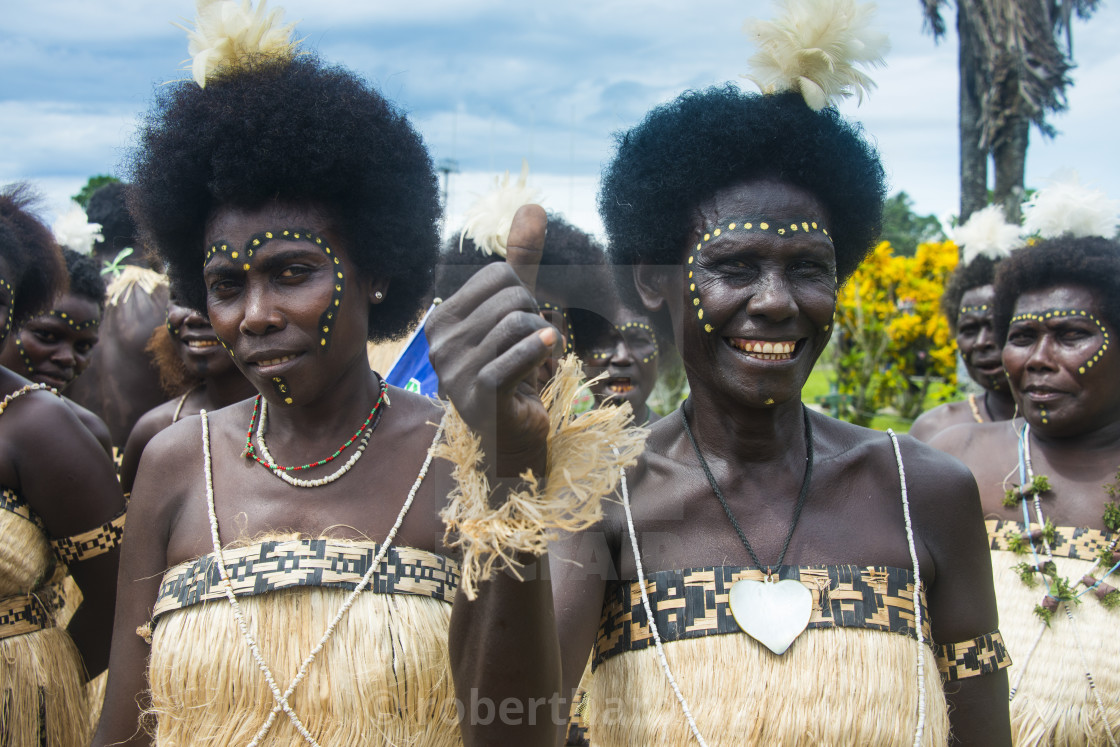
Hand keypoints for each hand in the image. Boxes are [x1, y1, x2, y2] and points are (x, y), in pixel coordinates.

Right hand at [427, 205, 560, 476]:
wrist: (511, 438)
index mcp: (441, 319)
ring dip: (544, 340)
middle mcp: (440, 342)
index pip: (498, 275)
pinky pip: (518, 356)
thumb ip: (520, 261)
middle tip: (535, 346)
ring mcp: (455, 371)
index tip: (523, 327)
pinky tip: (548, 352)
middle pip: (511, 297)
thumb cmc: (511, 373)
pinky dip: (541, 350)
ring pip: (520, 324)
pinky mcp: (479, 395)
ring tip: (539, 361)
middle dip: (537, 317)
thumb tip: (532, 205)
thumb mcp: (514, 311)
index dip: (525, 295)